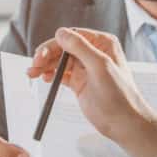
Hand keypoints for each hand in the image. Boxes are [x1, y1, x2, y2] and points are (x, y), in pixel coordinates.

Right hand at [27, 27, 156, 156]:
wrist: (124, 122)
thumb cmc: (119, 95)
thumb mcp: (99, 66)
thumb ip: (80, 48)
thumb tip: (61, 33)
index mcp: (102, 43)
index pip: (72, 36)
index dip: (55, 44)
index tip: (42, 54)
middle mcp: (93, 53)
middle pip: (62, 48)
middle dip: (46, 55)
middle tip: (34, 66)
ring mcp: (85, 68)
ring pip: (59, 61)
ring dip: (45, 66)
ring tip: (33, 73)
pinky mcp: (79, 82)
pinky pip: (60, 74)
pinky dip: (50, 75)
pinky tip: (44, 78)